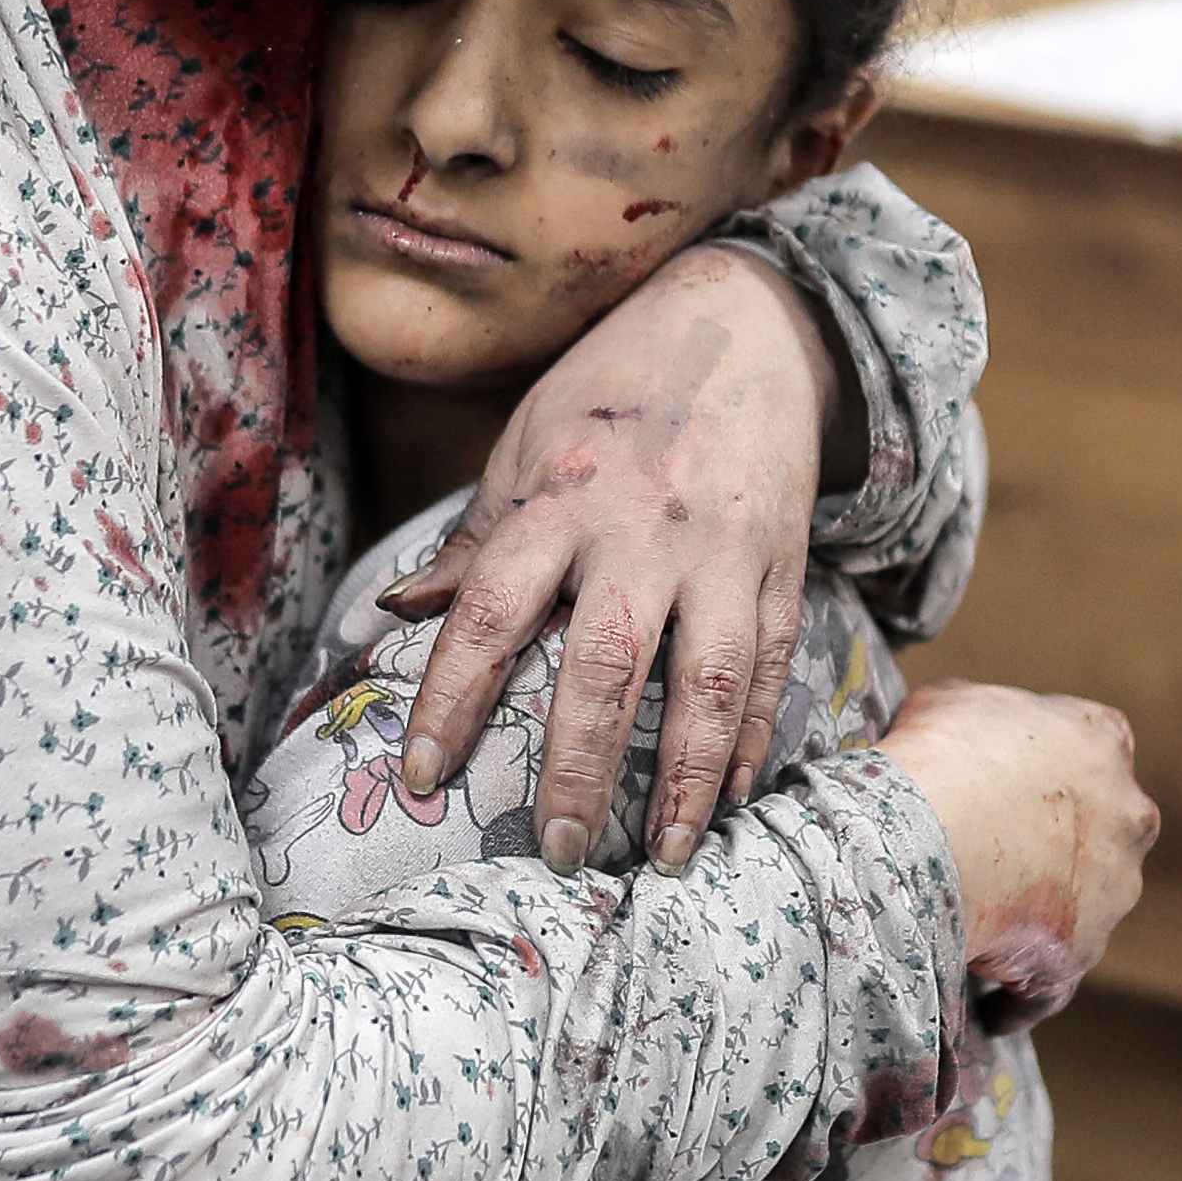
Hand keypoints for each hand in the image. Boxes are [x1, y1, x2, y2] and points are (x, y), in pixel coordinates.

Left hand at [382, 242, 851, 877]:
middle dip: (577, 769)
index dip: (452, 699)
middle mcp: (640, 528)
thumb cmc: (611, 391)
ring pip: (708, 680)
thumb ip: (475, 540)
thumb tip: (398, 613)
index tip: (424, 776)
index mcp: (558, 498)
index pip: (490, 612)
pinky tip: (733, 795)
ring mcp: (722, 548)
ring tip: (661, 858)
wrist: (742, 322)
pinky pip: (772, 664)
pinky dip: (752, 736)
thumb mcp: (527, 445)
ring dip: (686, 780)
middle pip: (604, 665)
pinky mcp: (783, 561)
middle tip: (553, 851)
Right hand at [879, 677, 1156, 1031]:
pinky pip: (1051, 983)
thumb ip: (986, 719)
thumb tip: (967, 737)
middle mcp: (1125, 813)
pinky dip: (1020, 998)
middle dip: (1057, 846)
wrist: (935, 826)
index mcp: (1099, 739)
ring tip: (975, 934)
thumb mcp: (954, 700)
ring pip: (1082, 909)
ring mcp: (1111, 888)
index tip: (1015, 785)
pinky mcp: (1079, 951)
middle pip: (1098, 833)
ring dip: (1040, 919)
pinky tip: (989, 1009)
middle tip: (993, 858)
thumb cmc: (940, 752)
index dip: (1051, 771)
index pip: (1094, 749)